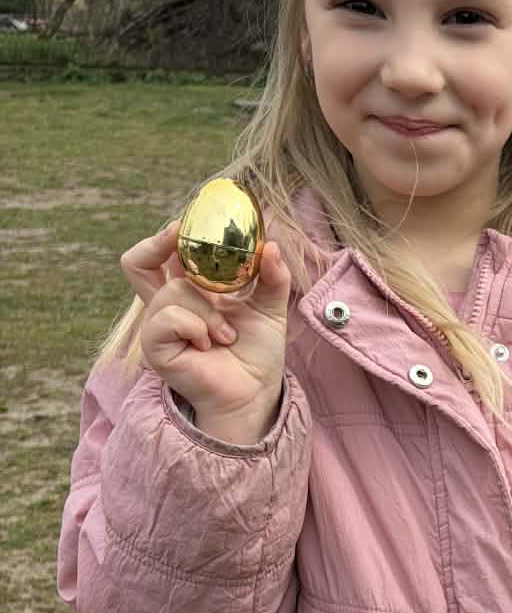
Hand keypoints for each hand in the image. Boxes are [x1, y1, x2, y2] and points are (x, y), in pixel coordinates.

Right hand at [122, 220, 291, 444]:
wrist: (255, 393)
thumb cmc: (256, 353)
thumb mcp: (270, 307)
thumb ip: (272, 276)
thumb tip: (271, 246)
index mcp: (190, 290)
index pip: (166, 253)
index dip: (171, 233)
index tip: (193, 219)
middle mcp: (168, 305)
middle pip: (137, 261)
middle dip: (156, 242)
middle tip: (177, 233)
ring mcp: (158, 326)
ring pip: (174, 290)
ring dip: (208, 310)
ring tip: (226, 334)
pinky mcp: (155, 346)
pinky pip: (168, 317)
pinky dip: (196, 325)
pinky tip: (209, 343)